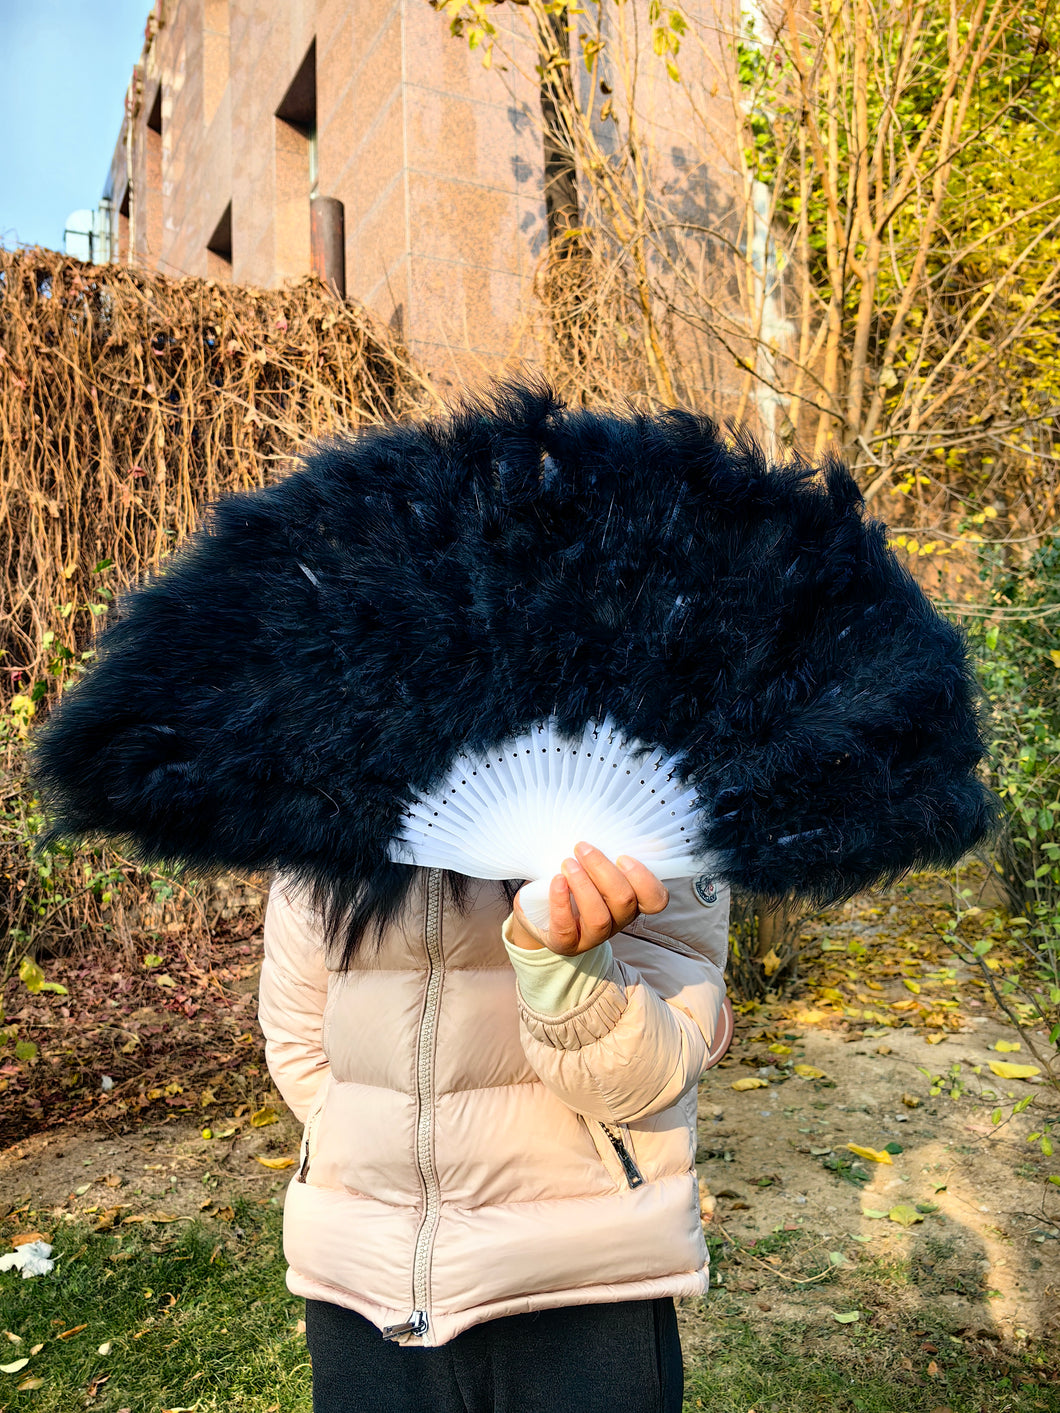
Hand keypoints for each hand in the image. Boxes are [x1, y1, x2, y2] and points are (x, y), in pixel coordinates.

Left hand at [509, 841, 668, 954]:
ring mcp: (593, 937)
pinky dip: (561, 902)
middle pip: (624, 901)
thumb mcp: (598, 867)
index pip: (655, 900)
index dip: (643, 879)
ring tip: (567, 863)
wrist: (541, 911)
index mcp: (632, 901)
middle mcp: (617, 921)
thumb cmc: (577, 882)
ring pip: (599, 918)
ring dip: (583, 886)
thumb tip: (652, 843)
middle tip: (582, 848)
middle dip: (603, 870)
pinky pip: (566, 928)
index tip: (622, 857)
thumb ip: (623, 852)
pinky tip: (557, 881)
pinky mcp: (566, 944)